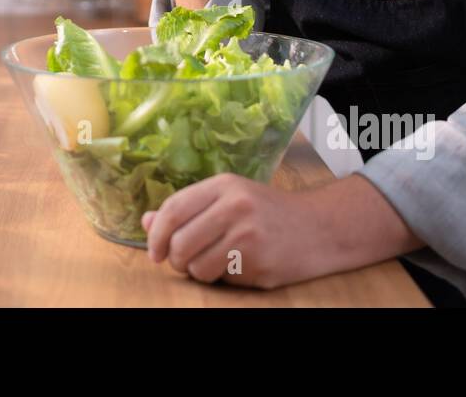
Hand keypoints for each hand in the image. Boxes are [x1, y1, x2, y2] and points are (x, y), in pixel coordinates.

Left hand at [141, 173, 323, 288]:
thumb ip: (188, 209)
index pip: (173, 209)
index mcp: (224, 185)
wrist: (319, 227)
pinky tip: (241, 265)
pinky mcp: (260, 263)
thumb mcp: (229, 198)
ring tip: (216, 262)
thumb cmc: (267, 212)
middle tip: (184, 261)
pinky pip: (223, 279)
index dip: (156, 234)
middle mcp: (235, 206)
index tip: (154, 251)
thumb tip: (146, 221)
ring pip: (197, 267)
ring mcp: (248, 236)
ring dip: (199, 272)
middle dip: (175, 259)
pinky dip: (224, 278)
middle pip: (180, 242)